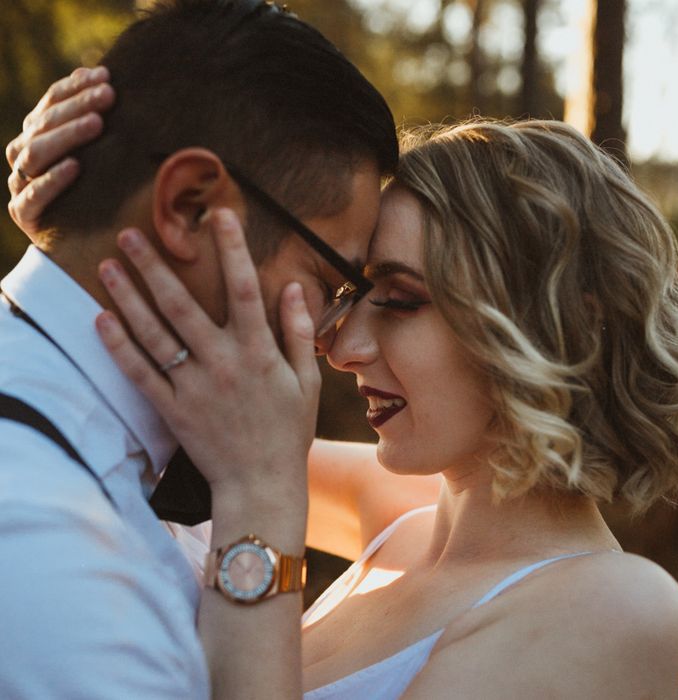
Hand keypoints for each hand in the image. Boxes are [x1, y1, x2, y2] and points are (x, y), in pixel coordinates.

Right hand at [6, 66, 114, 235]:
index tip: (105, 75)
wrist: (80, 247)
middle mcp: (24, 156)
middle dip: (77, 105)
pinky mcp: (24, 215)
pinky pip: (33, 196)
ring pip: (34, 153)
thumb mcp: (103, 159)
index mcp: (37, 135)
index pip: (50, 102)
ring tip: (97, 124)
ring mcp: (21, 185)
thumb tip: (112, 83)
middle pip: (44, 123)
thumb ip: (100, 126)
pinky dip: (53, 180)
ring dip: (67, 135)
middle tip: (108, 95)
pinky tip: (76, 167)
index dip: (74, 86)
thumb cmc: (98, 194)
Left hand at [95, 209, 319, 541]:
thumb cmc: (288, 431)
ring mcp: (193, 387)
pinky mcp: (172, 409)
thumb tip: (290, 288)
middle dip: (155, 267)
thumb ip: (297, 333)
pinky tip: (101, 320)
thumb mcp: (307, 381)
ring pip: (154, 335)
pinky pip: (140, 374)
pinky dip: (119, 347)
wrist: (261, 483)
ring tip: (107, 265)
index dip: (232, 250)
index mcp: (258, 353)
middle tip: (131, 234)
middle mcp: (222, 364)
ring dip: (128, 298)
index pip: (244, 291)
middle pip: (183, 306)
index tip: (219, 215)